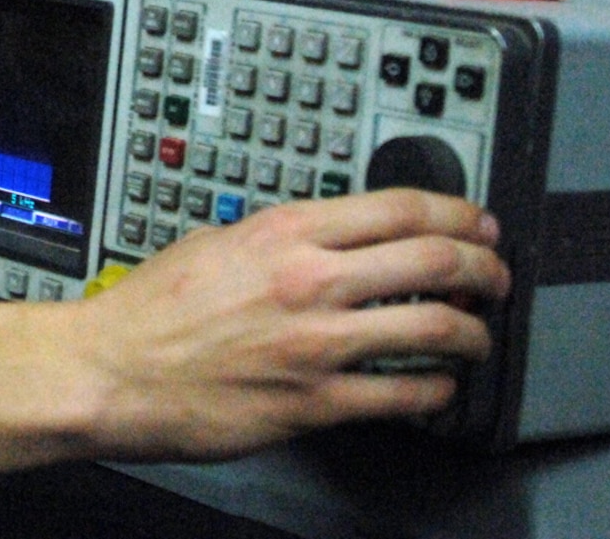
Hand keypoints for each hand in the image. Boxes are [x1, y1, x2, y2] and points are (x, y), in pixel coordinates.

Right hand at [0, 189, 509, 486]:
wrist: (114, 370)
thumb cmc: (152, 310)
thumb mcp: (217, 240)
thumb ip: (279, 237)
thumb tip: (325, 236)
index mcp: (285, 232)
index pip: (400, 206)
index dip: (458, 212)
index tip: (477, 222)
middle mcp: (310, 281)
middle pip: (434, 258)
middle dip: (484, 266)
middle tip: (496, 275)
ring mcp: (318, 344)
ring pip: (435, 325)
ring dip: (474, 331)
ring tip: (479, 334)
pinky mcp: (316, 402)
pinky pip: (404, 394)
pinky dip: (437, 390)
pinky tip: (438, 387)